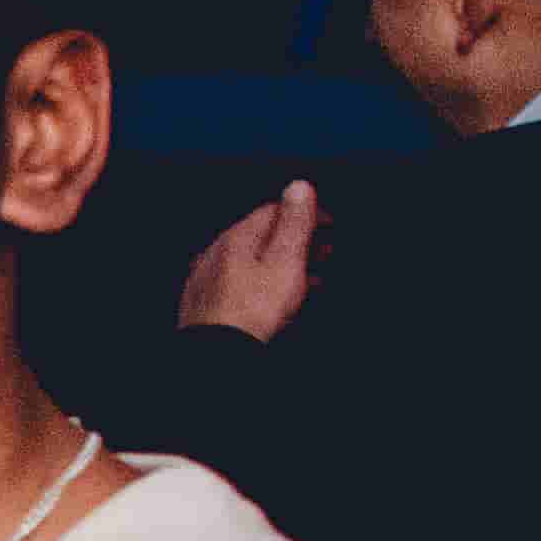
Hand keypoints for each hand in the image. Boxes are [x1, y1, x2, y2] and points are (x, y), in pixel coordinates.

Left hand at [177, 182, 320, 340]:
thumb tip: (298, 187)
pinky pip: (245, 286)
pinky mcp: (211, 305)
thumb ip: (293, 224)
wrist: (219, 353)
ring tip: (315, 275)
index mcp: (236, 238)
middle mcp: (218, 254)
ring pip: (255, 263)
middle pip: (264, 237)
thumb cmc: (251, 310)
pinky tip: (284, 300)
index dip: (305, 214)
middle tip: (326, 248)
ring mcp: (211, 280)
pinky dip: (270, 285)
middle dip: (299, 240)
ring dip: (288, 265)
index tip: (329, 223)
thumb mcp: (284, 261)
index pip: (273, 211)